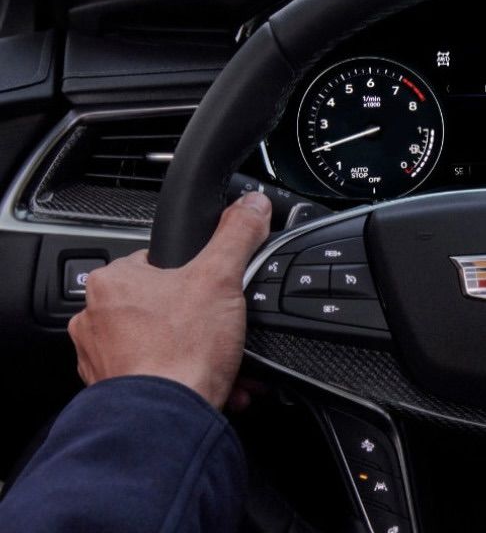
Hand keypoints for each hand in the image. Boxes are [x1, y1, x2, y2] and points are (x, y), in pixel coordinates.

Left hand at [68, 193, 272, 407]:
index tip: (214, 293)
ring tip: (221, 361)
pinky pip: (156, 377)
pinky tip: (211, 384)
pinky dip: (184, 379)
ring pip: (160, 344)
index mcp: (112, 283)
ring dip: (194, 352)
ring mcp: (101, 359)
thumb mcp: (222, 277)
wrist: (168, 418)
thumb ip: (237, 235)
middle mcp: (95, 320)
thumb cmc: (181, 351)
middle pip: (162, 306)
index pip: (157, 264)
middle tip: (222, 330)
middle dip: (198, 320)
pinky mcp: (114, 391)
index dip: (195, 276)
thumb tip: (251, 205)